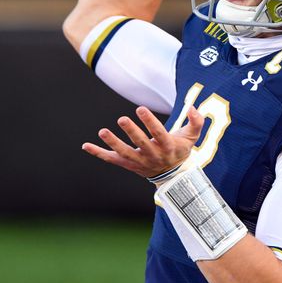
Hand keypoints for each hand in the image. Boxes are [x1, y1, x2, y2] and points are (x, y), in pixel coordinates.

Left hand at [82, 105, 204, 178]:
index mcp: (167, 147)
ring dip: (113, 143)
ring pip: (125, 153)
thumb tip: (193, 107)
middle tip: (122, 119)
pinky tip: (86, 145)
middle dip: (131, 132)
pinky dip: (98, 153)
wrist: (172, 176)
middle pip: (141, 144)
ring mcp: (138, 162)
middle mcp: (152, 156)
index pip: (159, 133)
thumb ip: (196, 122)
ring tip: (103, 131)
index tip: (140, 108)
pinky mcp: (128, 164)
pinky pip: (111, 159)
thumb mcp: (191, 137)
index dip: (149, 122)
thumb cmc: (180, 150)